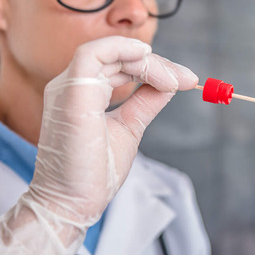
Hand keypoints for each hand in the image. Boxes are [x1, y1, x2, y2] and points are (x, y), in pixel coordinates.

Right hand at [0, 36, 197, 254]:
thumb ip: (144, 103)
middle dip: (158, 63)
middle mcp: (70, 85)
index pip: (119, 63)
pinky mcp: (71, 95)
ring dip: (146, 60)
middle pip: (117, 55)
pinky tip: (148, 61)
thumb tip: (168, 85)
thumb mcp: (128, 128)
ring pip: (108, 51)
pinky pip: (93, 54)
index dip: (154, 67)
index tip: (186, 80)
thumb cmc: (93, 173)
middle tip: (187, 80)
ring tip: (172, 80)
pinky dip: (123, 50)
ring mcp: (67, 88)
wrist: (72, 204)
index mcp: (82, 93)